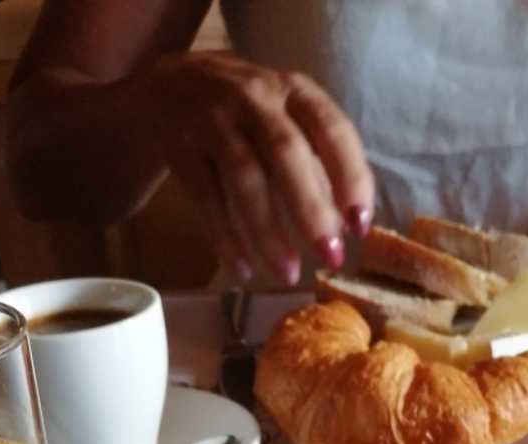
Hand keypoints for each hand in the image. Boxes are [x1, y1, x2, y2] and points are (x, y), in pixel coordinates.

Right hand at [145, 53, 373, 283]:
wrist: (166, 85)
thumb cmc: (246, 115)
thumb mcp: (286, 120)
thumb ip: (317, 164)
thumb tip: (345, 226)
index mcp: (295, 92)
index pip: (332, 131)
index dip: (351, 178)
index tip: (361, 226)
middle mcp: (255, 99)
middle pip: (287, 154)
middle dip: (313, 210)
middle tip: (331, 257)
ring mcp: (214, 120)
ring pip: (246, 178)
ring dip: (270, 232)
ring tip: (289, 274)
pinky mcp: (181, 146)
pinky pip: (207, 197)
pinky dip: (226, 237)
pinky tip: (244, 269)